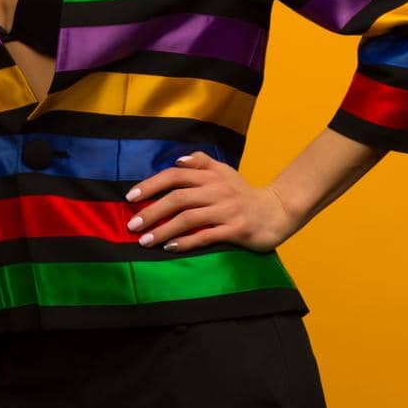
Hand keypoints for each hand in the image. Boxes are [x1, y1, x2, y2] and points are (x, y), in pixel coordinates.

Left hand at [122, 151, 299, 253]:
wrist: (277, 212)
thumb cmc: (243, 194)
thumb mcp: (224, 172)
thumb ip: (201, 162)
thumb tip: (177, 160)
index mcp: (210, 175)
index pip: (174, 175)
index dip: (151, 185)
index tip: (130, 197)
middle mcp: (217, 190)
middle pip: (178, 198)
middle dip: (152, 211)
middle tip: (133, 225)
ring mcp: (227, 210)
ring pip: (189, 218)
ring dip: (164, 229)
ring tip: (145, 241)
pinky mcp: (236, 229)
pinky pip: (207, 235)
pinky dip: (187, 242)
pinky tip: (170, 247)